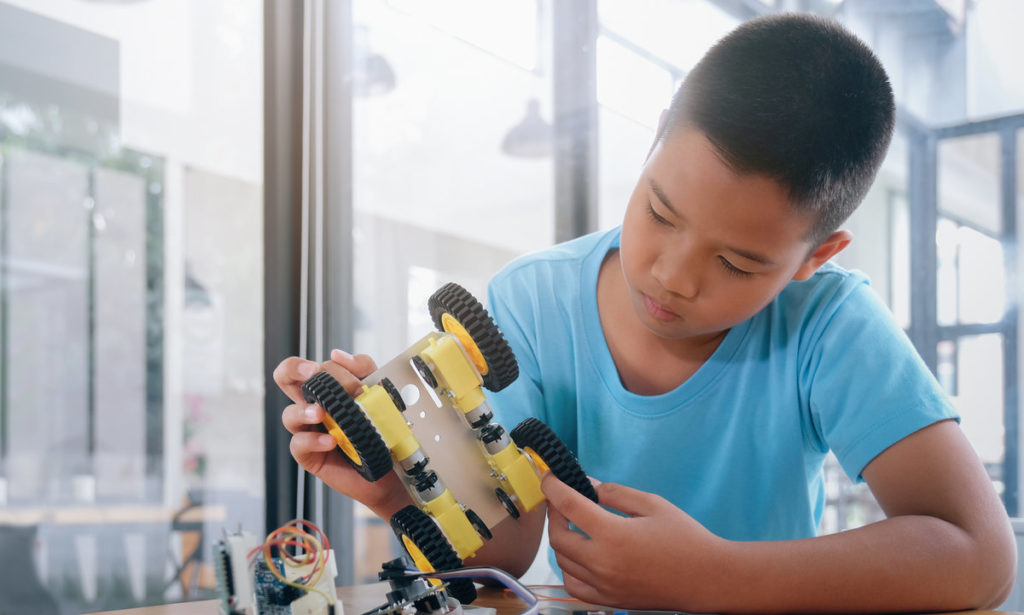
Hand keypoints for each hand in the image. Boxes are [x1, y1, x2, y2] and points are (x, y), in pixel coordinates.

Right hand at [274, 349, 410, 517]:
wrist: (393, 467)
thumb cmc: (383, 428)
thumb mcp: (379, 393)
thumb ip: (363, 369)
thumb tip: (337, 354)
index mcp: (327, 390)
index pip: (307, 367)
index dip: (309, 364)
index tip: (324, 367)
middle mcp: (314, 406)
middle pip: (284, 380)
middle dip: (290, 370)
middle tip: (311, 374)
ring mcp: (309, 431)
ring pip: (289, 415)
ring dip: (304, 411)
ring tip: (322, 414)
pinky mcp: (310, 455)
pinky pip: (299, 444)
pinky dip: (313, 440)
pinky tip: (330, 441)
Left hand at [543, 473, 726, 609]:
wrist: (707, 578)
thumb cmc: (685, 538)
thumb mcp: (651, 504)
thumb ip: (614, 493)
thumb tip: (586, 484)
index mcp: (614, 535)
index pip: (569, 506)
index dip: (553, 487)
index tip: (549, 477)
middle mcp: (603, 563)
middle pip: (558, 537)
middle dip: (554, 514)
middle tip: (560, 500)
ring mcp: (604, 585)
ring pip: (562, 562)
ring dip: (560, 539)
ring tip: (570, 523)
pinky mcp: (610, 599)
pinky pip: (574, 584)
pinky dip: (568, 568)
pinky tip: (578, 554)